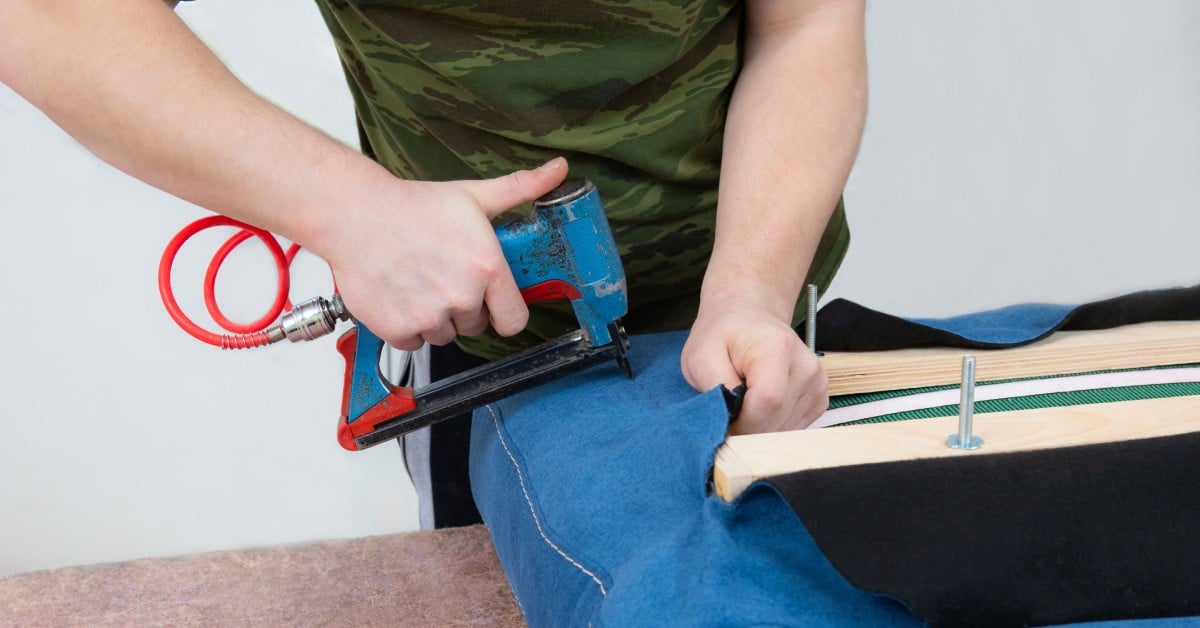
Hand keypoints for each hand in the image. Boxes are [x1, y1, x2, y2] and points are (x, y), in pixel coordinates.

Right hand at [311, 158, 568, 350]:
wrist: (356, 213)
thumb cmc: (413, 205)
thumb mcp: (475, 195)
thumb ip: (522, 189)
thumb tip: (560, 170)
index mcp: (488, 269)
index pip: (514, 320)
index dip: (503, 312)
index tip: (491, 301)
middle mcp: (462, 297)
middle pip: (476, 325)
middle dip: (463, 308)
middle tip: (443, 277)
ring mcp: (429, 316)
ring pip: (443, 335)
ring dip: (434, 318)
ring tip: (419, 282)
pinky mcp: (398, 328)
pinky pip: (412, 342)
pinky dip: (406, 326)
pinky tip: (399, 294)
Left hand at [680, 301, 827, 434]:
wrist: (747, 317)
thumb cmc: (722, 336)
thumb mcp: (700, 357)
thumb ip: (715, 389)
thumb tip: (730, 423)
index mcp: (778, 348)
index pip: (767, 402)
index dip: (741, 423)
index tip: (723, 418)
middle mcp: (805, 366)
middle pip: (776, 420)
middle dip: (747, 428)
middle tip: (728, 409)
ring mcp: (817, 382)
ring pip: (784, 429)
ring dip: (759, 427)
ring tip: (745, 400)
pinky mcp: (819, 397)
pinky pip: (793, 427)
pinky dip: (772, 425)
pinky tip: (761, 404)